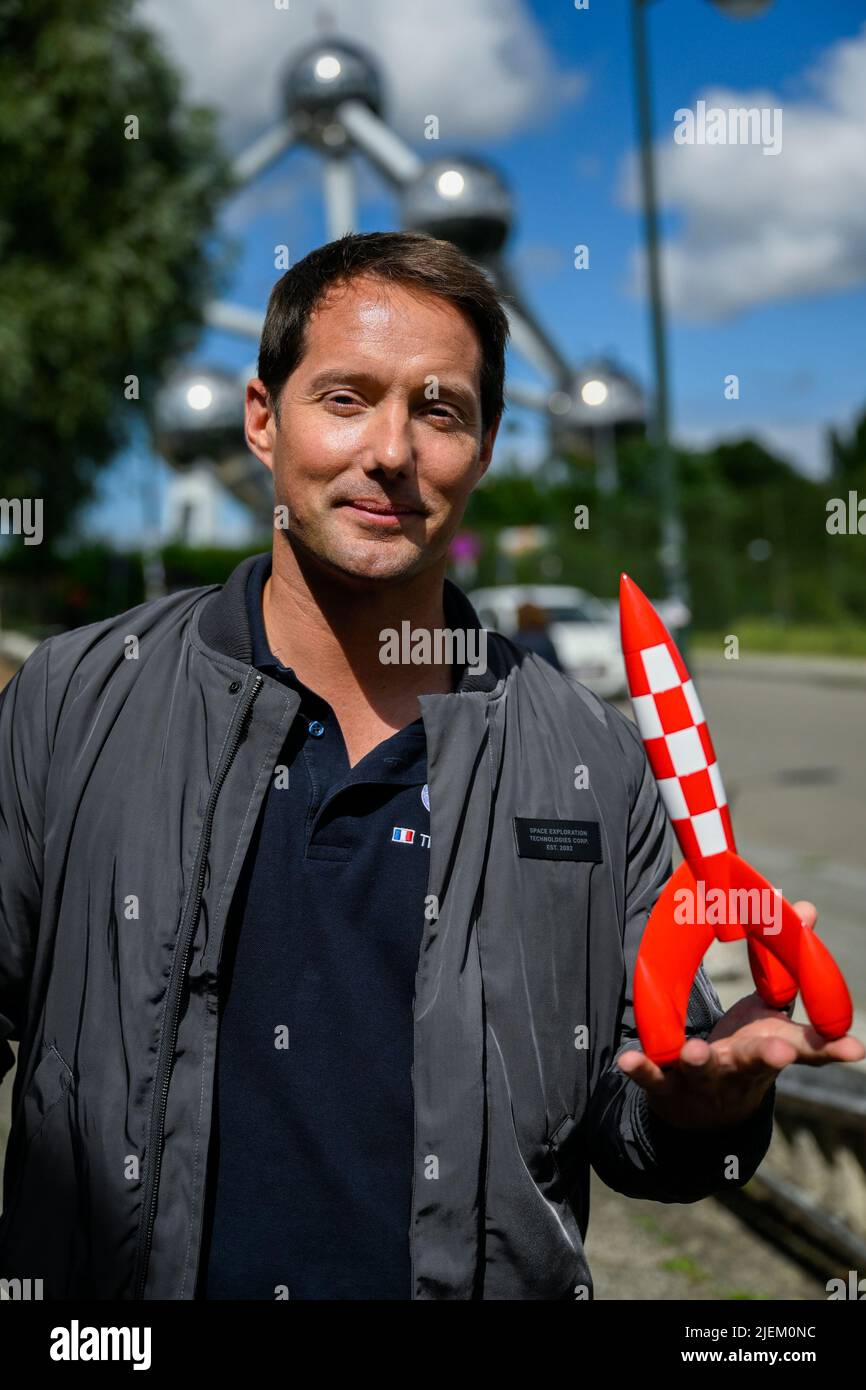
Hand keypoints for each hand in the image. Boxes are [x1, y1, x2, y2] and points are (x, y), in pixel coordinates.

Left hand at [616, 901, 865, 1130]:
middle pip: (757, 1062)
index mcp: (771, 1048)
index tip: (854, 1047)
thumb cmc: (747, 1049)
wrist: (706, 1111)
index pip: (808, 1048)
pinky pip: (653, 1077)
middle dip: (768, 1056)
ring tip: (694, 1052)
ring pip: (704, 1070)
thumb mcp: (772, 1012)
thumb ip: (789, 964)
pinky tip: (628, 1059)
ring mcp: (704, 1079)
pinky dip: (642, 1068)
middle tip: (780, 1052)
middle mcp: (741, 1067)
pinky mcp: (667, 1085)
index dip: (831, 1047)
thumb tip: (805, 907)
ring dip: (700, 1060)